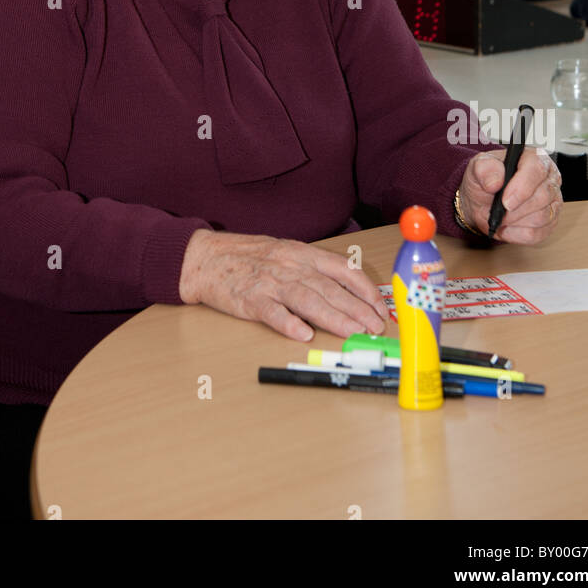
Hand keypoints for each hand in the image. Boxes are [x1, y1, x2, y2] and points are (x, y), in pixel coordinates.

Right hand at [178, 229, 390, 342]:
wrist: (206, 258)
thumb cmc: (248, 257)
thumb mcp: (285, 253)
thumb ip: (313, 270)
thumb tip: (347, 293)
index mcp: (302, 253)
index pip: (343, 270)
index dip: (365, 290)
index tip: (380, 308)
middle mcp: (290, 265)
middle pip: (330, 288)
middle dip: (357, 309)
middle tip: (375, 328)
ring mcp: (270, 282)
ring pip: (307, 300)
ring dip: (333, 318)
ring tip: (353, 333)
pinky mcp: (249, 299)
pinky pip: (272, 312)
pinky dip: (288, 323)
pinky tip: (302, 335)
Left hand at [457, 148, 562, 243]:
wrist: (483, 201)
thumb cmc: (485, 180)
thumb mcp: (478, 168)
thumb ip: (484, 169)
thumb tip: (495, 182)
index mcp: (534, 158)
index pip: (537, 169)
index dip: (522, 187)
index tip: (505, 201)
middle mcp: (549, 178)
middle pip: (542, 196)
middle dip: (515, 209)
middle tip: (498, 211)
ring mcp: (553, 202)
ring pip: (542, 217)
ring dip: (515, 221)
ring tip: (500, 216)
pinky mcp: (550, 222)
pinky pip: (538, 234)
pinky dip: (517, 234)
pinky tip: (506, 227)